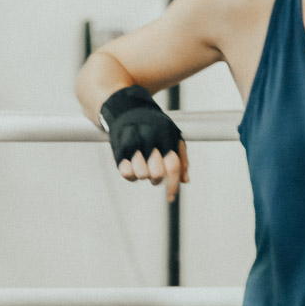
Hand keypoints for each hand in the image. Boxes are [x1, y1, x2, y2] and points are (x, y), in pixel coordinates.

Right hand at [100, 85, 187, 200]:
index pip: (173, 165)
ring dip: (143, 175)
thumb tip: (185, 180)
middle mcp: (150, 137)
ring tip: (142, 164)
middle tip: (154, 173)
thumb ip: (181, 157)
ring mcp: (134, 142)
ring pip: (141, 175)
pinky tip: (132, 165)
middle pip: (156, 174)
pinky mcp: (119, 148)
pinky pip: (126, 173)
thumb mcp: (172, 135)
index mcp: (167, 134)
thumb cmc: (153, 124)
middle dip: (157, 179)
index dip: (173, 185)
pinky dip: (130, 174)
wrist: (125, 107)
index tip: (171, 198)